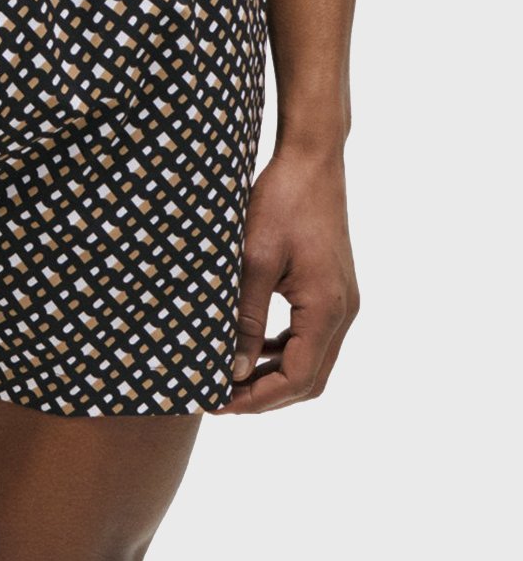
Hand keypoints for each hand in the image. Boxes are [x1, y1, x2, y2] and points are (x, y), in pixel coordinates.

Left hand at [213, 146, 359, 413]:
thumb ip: (245, 316)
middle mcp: (343, 312)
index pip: (296, 379)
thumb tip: (234, 368)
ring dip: (275, 374)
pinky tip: (255, 344)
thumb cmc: (282, 201)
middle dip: (265, 394)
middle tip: (221, 395)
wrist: (312, 160)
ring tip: (232, 376)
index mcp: (326, 308)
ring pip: (312, 361)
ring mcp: (342, 301)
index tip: (218, 400)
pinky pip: (312, 336)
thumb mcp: (254, 258)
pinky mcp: (334, 289)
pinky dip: (285, 349)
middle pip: (308, 379)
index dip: (257, 398)